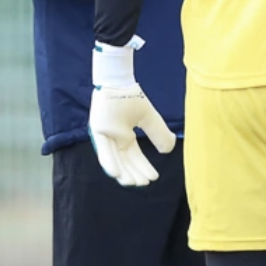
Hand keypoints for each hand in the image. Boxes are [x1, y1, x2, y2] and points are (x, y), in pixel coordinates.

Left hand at [88, 37, 176, 185]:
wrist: (119, 81)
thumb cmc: (131, 97)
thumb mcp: (149, 119)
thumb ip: (158, 134)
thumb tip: (168, 150)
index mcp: (125, 136)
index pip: (135, 156)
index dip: (144, 167)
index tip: (154, 178)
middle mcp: (114, 138)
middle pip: (124, 160)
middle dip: (134, 173)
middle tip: (143, 184)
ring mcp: (105, 135)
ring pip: (113, 158)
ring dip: (121, 171)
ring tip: (130, 183)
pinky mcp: (97, 130)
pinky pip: (102, 149)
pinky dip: (108, 161)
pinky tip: (115, 173)